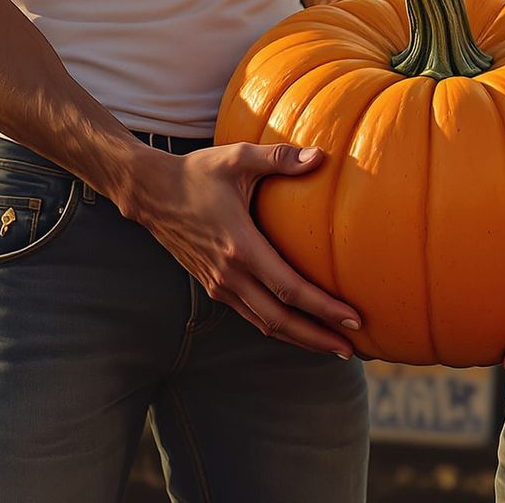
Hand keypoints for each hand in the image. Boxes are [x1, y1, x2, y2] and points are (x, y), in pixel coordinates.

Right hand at [122, 142, 361, 356]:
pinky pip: (251, 314)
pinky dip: (277, 325)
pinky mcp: (212, 286)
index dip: (324, 308)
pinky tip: (297, 324)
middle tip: (352, 348)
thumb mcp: (239, 157)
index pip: (289, 289)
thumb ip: (279, 157)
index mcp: (240, 247)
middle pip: (280, 321)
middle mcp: (229, 275)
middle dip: (318, 337)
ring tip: (332, 343)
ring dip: (299, 337)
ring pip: (265, 324)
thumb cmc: (198, 171)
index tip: (353, 318)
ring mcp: (219, 285)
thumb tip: (320, 155)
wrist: (151, 193)